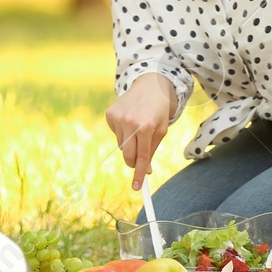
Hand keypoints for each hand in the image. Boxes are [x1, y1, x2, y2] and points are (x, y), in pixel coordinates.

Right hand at [106, 75, 175, 190]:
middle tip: (139, 163)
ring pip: (121, 145)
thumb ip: (152, 150)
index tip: (138, 187)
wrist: (150, 84)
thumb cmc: (159, 109)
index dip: (140, 174)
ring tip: (138, 129)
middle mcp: (130, 122)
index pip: (142, 157)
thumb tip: (146, 171)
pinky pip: (116, 134)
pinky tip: (130, 120)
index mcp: (147, 127)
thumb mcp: (161, 129)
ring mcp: (118, 118)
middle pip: (128, 155)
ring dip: (130, 144)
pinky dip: (123, 133)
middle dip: (134, 163)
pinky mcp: (110, 114)